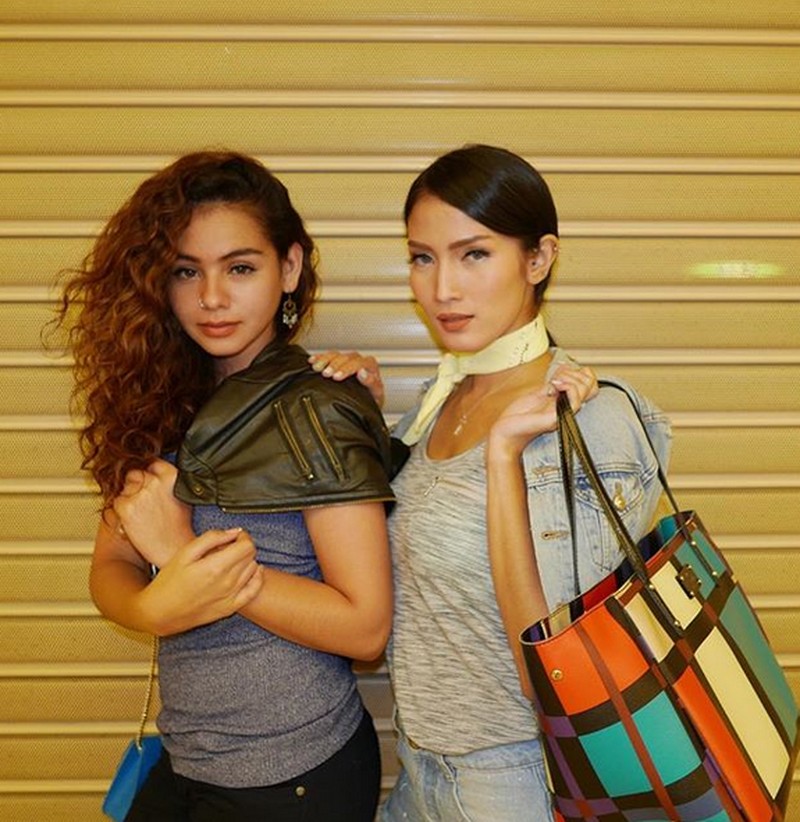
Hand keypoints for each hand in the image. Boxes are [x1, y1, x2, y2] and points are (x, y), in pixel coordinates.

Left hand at [113, 459, 192, 567]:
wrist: (173, 548)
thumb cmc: (179, 527)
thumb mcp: (182, 496)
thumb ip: (168, 481)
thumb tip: (153, 471)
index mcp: (171, 475)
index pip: (152, 463)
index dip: (149, 474)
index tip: (148, 482)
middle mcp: (155, 482)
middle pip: (135, 474)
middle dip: (136, 486)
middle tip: (144, 502)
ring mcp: (139, 494)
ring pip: (124, 488)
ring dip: (128, 498)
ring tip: (141, 513)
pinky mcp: (126, 508)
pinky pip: (116, 502)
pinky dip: (121, 511)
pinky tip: (135, 519)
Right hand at [141, 528, 263, 633]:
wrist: (160, 612)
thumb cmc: (169, 582)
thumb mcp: (185, 553)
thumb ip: (212, 538)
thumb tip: (234, 532)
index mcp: (215, 567)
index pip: (247, 545)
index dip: (243, 537)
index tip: (235, 536)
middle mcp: (226, 583)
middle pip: (251, 556)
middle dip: (243, 547)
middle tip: (229, 547)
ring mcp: (230, 597)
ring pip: (254, 570)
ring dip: (247, 561)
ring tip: (231, 560)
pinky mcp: (230, 607)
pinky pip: (254, 590)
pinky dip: (256, 578)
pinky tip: (249, 573)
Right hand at [309, 350, 384, 407]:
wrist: (366, 403)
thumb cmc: (372, 399)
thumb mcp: (376, 394)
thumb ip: (372, 383)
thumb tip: (362, 373)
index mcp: (370, 366)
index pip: (359, 363)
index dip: (347, 369)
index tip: (336, 377)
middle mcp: (358, 361)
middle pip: (345, 358)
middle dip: (334, 365)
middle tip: (325, 374)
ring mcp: (347, 360)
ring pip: (336, 355)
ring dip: (325, 360)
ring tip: (317, 368)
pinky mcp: (338, 362)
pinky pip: (328, 356)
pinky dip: (319, 358)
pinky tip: (312, 361)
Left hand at [487, 365, 597, 461]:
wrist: (506, 432)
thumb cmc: (519, 416)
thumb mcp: (539, 393)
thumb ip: (555, 384)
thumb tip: (566, 368)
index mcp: (566, 402)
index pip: (590, 384)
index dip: (579, 372)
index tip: (560, 372)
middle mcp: (569, 408)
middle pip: (591, 384)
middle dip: (574, 372)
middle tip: (557, 378)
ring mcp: (565, 414)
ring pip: (585, 389)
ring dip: (569, 378)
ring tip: (554, 382)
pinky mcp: (558, 418)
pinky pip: (575, 400)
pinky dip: (567, 386)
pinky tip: (553, 386)